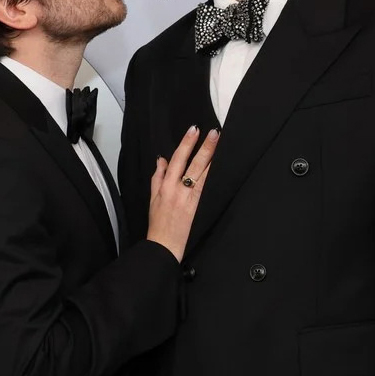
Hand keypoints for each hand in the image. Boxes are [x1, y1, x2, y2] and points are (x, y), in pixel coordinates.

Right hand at [146, 125, 218, 261]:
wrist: (164, 245)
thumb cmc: (158, 223)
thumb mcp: (152, 198)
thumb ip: (157, 177)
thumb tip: (161, 160)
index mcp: (165, 186)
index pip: (177, 159)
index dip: (186, 144)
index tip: (193, 131)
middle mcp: (178, 190)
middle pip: (193, 163)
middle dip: (204, 147)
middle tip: (214, 133)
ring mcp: (189, 199)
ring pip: (203, 174)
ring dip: (213, 159)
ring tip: (221, 146)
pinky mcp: (198, 207)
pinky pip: (208, 188)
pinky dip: (214, 177)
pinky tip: (221, 168)